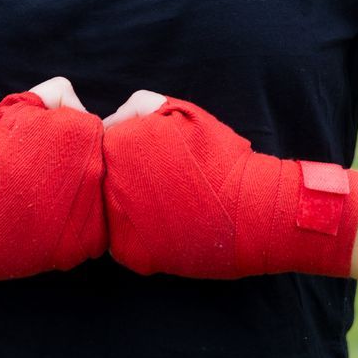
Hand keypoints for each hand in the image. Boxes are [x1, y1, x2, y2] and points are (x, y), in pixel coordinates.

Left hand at [100, 93, 357, 278]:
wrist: (253, 209)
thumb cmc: (221, 157)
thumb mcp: (183, 113)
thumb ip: (142, 106)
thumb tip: (113, 118)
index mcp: (118, 143)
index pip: (103, 148)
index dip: (130, 154)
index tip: (156, 162)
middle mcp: (111, 180)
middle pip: (104, 180)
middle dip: (127, 181)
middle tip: (163, 186)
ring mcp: (117, 219)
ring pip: (109, 212)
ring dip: (129, 210)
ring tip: (166, 207)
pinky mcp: (129, 252)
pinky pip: (120, 243)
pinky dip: (138, 238)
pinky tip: (166, 229)